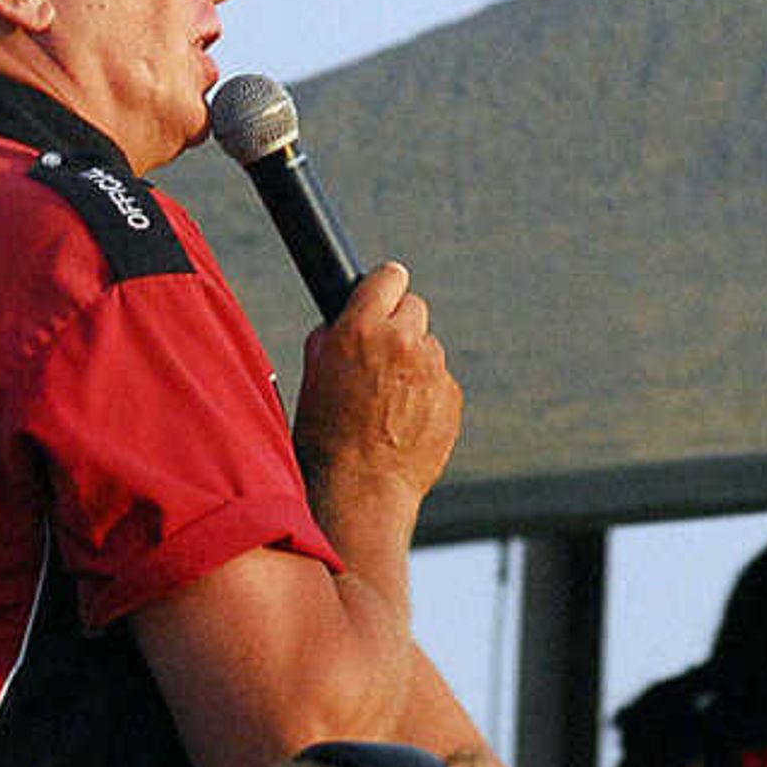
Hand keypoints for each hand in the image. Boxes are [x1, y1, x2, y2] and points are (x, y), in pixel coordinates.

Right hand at [292, 260, 459, 525]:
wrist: (360, 490)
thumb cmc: (326, 438)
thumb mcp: (313, 378)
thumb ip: (330, 340)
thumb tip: (339, 325)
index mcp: (361, 329)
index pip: (389, 276)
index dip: (384, 289)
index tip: (383, 298)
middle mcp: (402, 342)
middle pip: (415, 308)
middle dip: (401, 327)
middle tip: (383, 357)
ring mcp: (433, 370)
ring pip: (430, 348)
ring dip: (415, 364)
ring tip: (390, 402)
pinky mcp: (452, 397)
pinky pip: (441, 382)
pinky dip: (428, 394)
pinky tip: (406, 422)